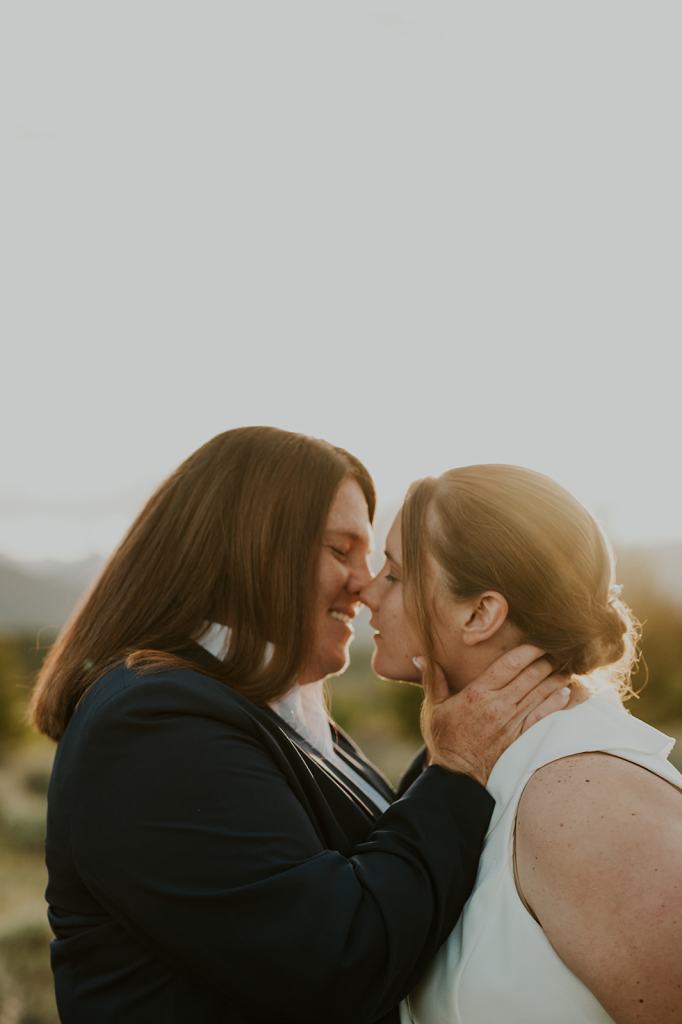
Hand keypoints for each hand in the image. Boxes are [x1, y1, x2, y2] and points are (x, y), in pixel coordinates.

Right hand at [416, 645, 570, 786]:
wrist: (457, 777)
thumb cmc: (444, 740)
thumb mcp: (434, 709)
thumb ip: (432, 680)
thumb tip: (420, 657)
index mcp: (477, 694)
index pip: (509, 664)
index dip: (527, 650)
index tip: (538, 641)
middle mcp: (498, 705)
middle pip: (530, 676)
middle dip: (545, 660)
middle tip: (557, 650)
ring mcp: (512, 722)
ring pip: (541, 693)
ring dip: (555, 678)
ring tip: (564, 667)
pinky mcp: (521, 738)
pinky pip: (543, 716)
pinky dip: (556, 703)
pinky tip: (564, 693)